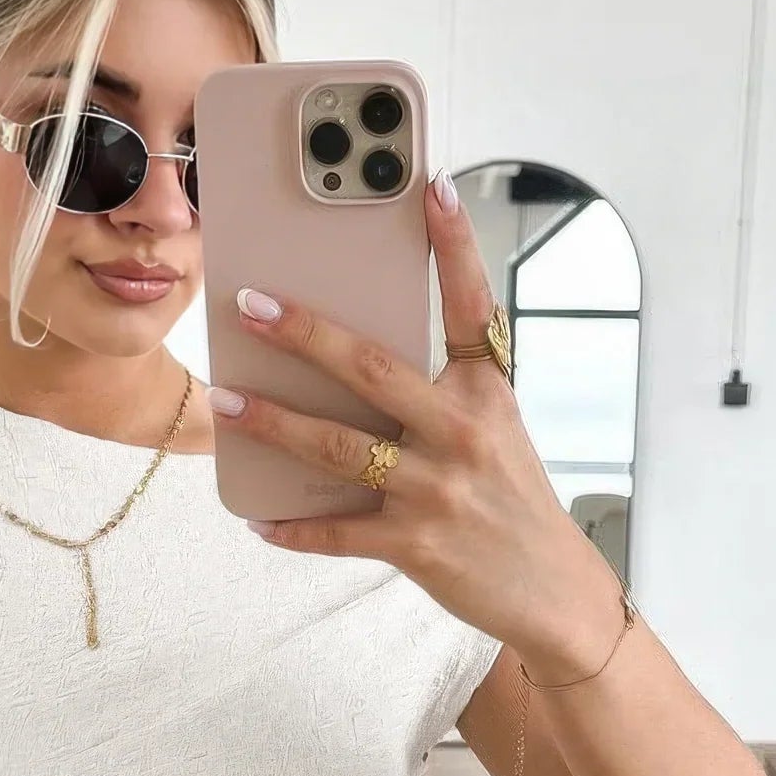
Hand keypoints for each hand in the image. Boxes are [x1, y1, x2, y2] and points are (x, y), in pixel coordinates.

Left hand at [215, 168, 625, 677]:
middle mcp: (462, 432)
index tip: (430, 184)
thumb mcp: (496, 430)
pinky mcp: (414, 544)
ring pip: (337, 446)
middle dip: (306, 333)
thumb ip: (440, 393)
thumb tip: (352, 362)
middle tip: (251, 304)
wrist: (553, 592)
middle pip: (372, 369)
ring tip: (223, 399)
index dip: (454, 243)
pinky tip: (255, 517)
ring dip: (272, 422)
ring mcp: (436, 489)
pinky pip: (335, 532)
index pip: (469, 304)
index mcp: (487, 392)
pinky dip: (291, 527)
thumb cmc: (513, 501)